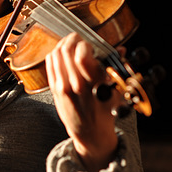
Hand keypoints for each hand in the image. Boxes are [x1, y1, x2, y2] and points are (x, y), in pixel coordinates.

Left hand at [45, 33, 118, 171]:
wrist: (89, 132)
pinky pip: (50, 64)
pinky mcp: (54, 89)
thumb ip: (116, 69)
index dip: (84, 43)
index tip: (89, 43)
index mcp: (93, 84)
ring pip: (56, 55)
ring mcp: (62, 87)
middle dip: (72, 39)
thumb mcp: (115, 91)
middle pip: (66, 51)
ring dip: (63, 44)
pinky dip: (55, 54)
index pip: (81, 55)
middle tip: (78, 39)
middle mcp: (75, 85)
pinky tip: (62, 54)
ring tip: (70, 44)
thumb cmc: (104, 112)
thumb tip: (121, 50)